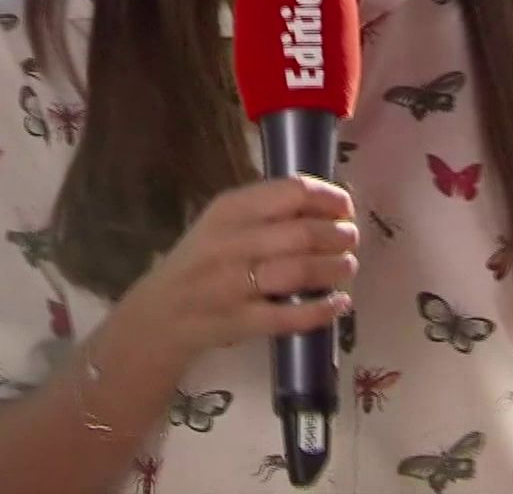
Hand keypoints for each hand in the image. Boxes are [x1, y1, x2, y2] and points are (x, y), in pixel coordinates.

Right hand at [124, 176, 358, 363]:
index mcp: (230, 209)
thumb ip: (266, 209)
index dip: (330, 198)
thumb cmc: (202, 260)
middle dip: (339, 235)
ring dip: (335, 268)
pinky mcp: (240, 321)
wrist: (161, 313)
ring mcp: (235, 284)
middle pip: (302, 232)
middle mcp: (232, 242)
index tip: (345, 208)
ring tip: (347, 266)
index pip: (292, 191)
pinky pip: (290, 315)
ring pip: (300, 270)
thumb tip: (327, 202)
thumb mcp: (223, 222)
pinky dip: (323, 309)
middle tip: (351, 239)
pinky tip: (339, 303)